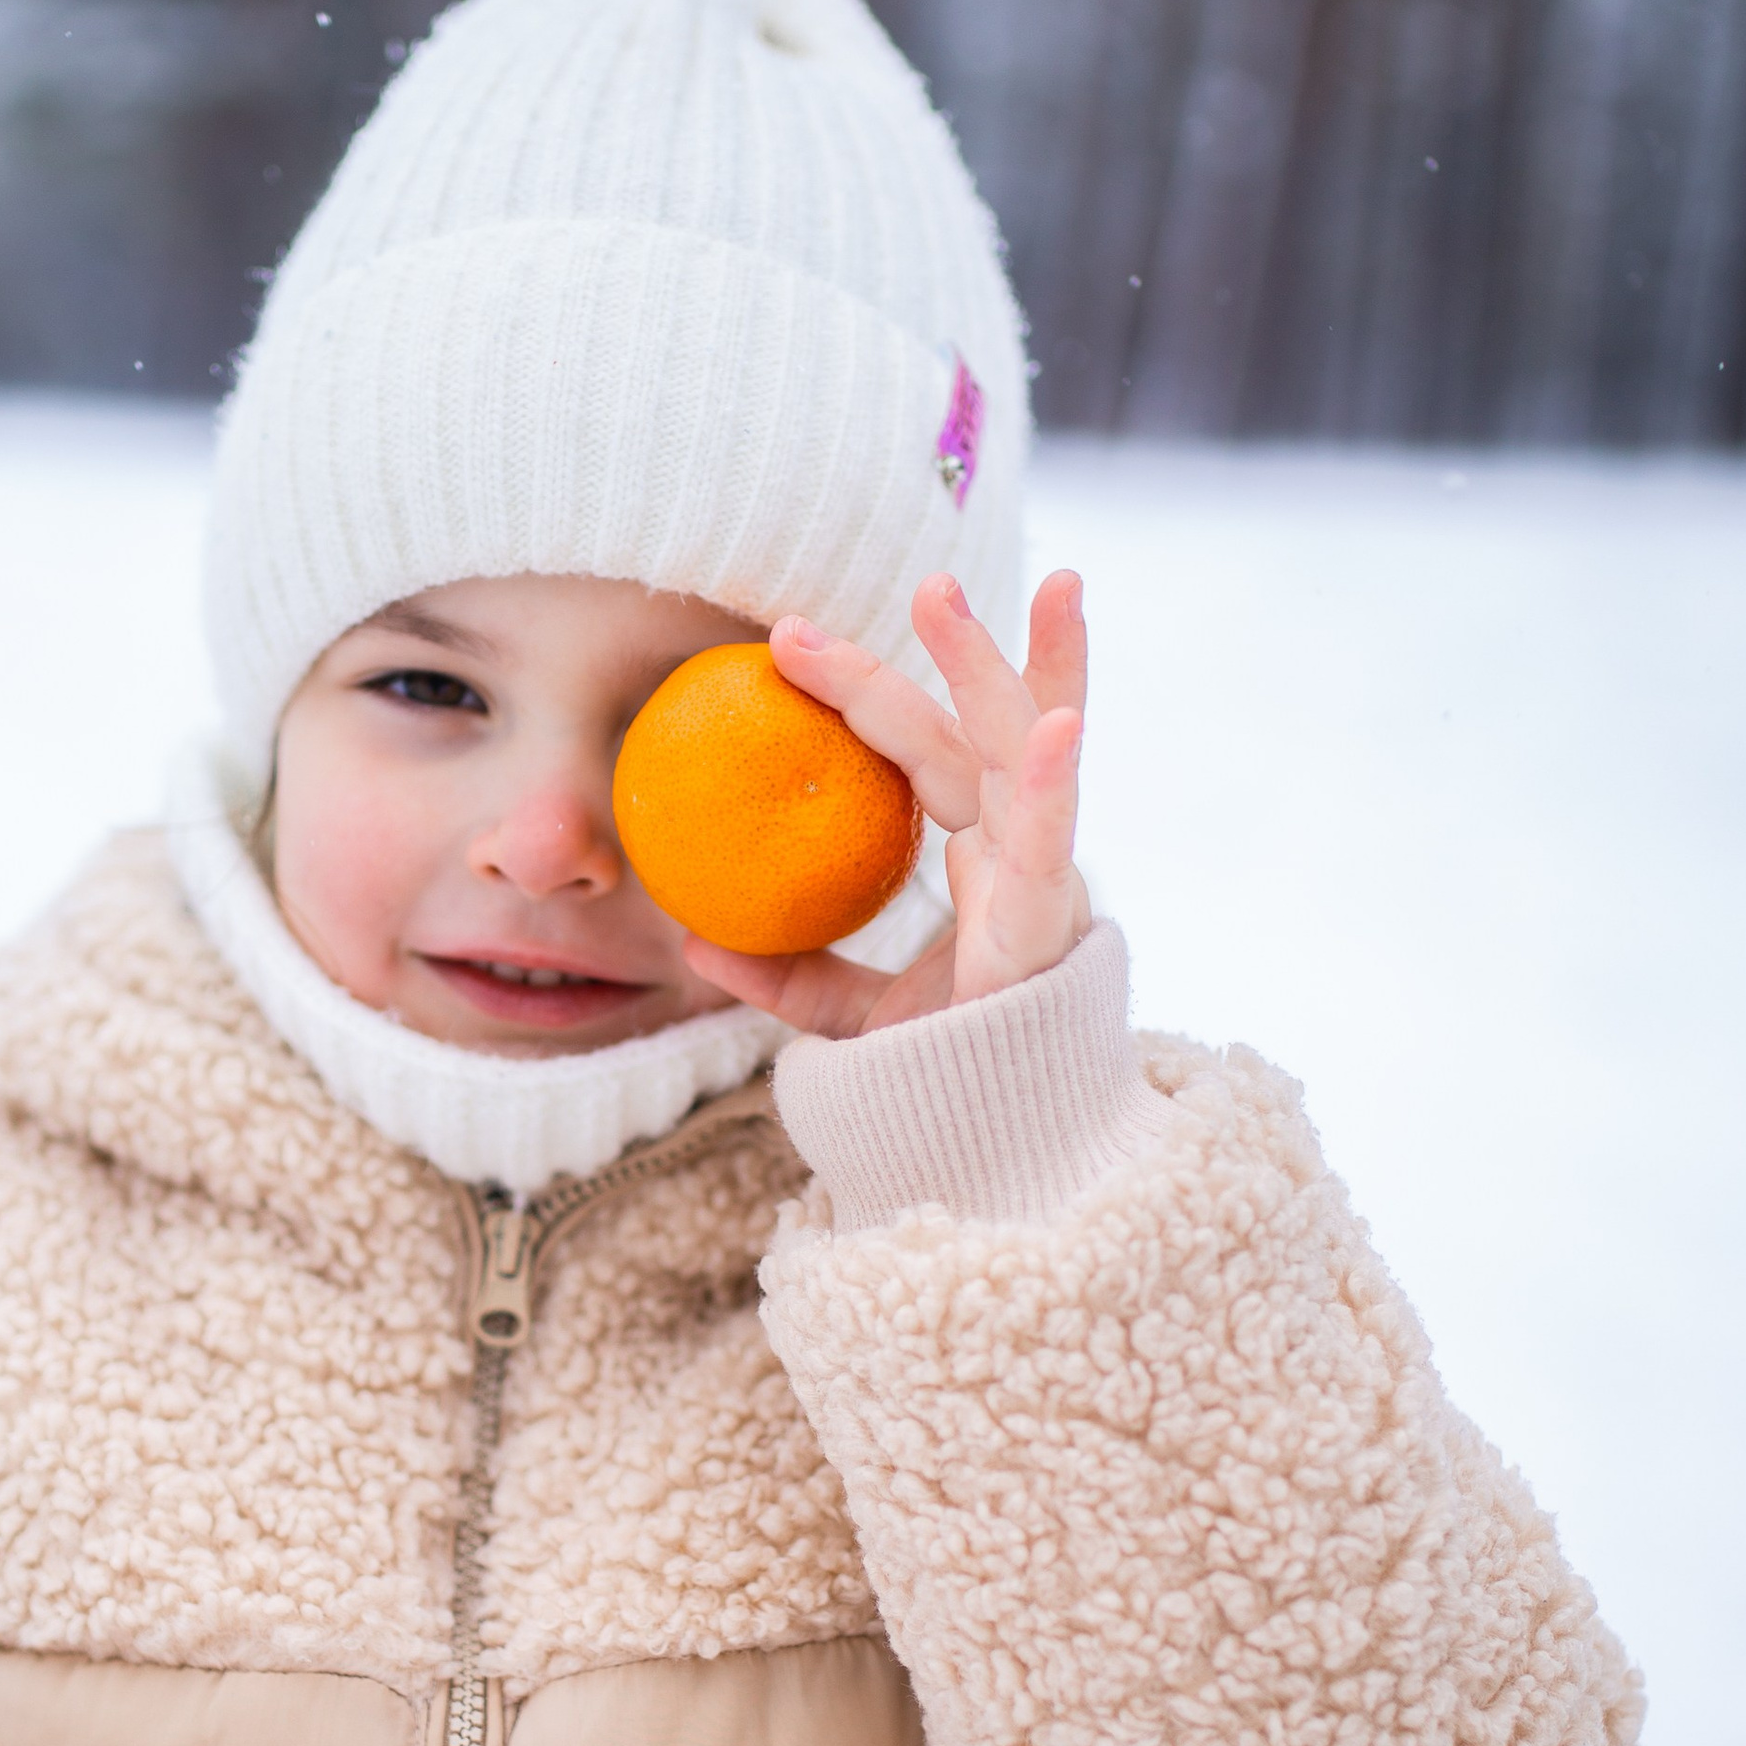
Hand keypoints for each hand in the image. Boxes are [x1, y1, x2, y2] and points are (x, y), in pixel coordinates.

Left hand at [687, 568, 1091, 1038]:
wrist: (986, 1165)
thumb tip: (688, 942)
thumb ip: (788, 973)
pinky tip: (1057, 727)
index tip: (788, 641)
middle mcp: (1022, 858)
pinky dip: (1055, 786)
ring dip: (1024, 673)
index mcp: (984, 860)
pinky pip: (1051, 850)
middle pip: (985, 735)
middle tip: (926, 580)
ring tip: (1029, 592)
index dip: (869, 693)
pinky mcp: (1051, 933)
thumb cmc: (937, 1079)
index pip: (927, 755)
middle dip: (964, 653)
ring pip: (1029, 761)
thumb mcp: (848, 1018)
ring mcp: (1044, 888)